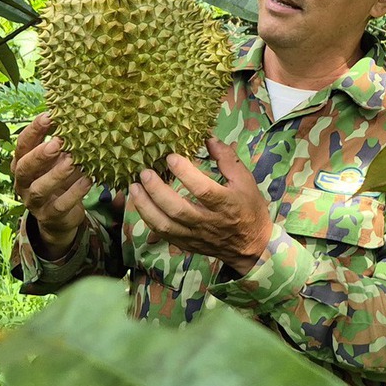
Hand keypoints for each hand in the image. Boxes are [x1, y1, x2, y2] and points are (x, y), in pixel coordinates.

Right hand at [10, 111, 93, 257]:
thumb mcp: (56, 160)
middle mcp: (23, 183)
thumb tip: (77, 111)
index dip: (34, 130)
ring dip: (57, 173)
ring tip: (73, 161)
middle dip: (41, 154)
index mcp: (22, 164)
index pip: (22, 145)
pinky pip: (60, 205)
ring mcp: (34, 201)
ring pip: (40, 188)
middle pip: (24, 168)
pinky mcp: (50, 216)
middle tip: (59, 142)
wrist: (59, 217)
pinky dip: (75, 192)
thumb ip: (61, 142)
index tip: (49, 116)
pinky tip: (88, 180)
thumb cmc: (58, 178)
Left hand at [130, 139, 271, 273]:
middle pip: (178, 209)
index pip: (203, 190)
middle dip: (157, 191)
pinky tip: (140, 204)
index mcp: (227, 204)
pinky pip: (162, 234)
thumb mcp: (246, 181)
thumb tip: (208, 139)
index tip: (171, 157)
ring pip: (165, 225)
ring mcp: (195, 235)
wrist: (251, 246)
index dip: (186, 174)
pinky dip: (148, 219)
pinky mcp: (186, 243)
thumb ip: (227, 160)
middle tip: (144, 173)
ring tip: (134, 188)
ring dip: (146, 206)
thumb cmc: (249, 209)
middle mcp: (209, 222)